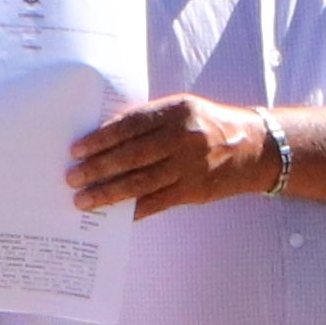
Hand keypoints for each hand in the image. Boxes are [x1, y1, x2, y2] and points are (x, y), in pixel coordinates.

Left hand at [64, 95, 270, 218]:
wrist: (253, 147)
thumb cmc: (207, 125)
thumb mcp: (181, 110)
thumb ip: (148, 120)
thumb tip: (104, 136)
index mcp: (176, 111)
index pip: (130, 125)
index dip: (101, 139)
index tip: (77, 150)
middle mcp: (183, 137)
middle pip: (131, 156)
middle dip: (97, 168)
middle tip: (72, 178)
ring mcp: (189, 166)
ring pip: (140, 182)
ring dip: (108, 193)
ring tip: (84, 199)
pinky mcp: (194, 190)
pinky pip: (157, 202)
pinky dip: (134, 209)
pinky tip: (115, 214)